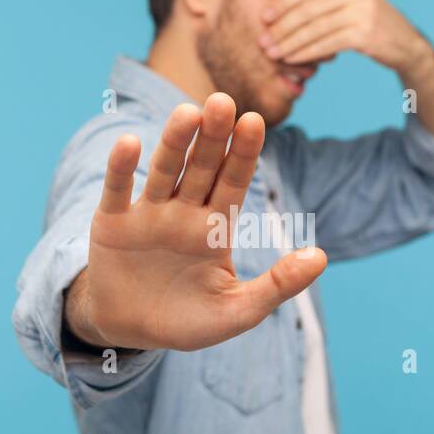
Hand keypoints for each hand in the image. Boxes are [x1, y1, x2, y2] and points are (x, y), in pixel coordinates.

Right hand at [70, 92, 327, 351]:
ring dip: (174, 142)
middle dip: (212, 137)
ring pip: (164, 170)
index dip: (243, 153)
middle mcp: (184, 212)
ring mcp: (148, 214)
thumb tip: (321, 257)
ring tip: (187, 113)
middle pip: (201, 167)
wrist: (130, 333)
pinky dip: (121, 168)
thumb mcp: (238, 311)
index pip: (234, 182)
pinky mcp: (113, 222)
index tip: (254, 121)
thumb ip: (278, 285)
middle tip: (222, 101)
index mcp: (216, 227)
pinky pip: (117, 190)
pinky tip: (129, 143)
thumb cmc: (188, 321)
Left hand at [256, 0, 426, 71]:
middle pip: (309, 8)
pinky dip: (306, 53)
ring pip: (315, 27)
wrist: (405, 45)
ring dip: (290, 43)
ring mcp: (362, 11)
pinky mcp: (364, 33)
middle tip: (263, 41)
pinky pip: (326, 43)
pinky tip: (293, 60)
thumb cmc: (372, 24)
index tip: (265, 17)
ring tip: (273, 54)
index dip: (283, 2)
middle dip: (282, 26)